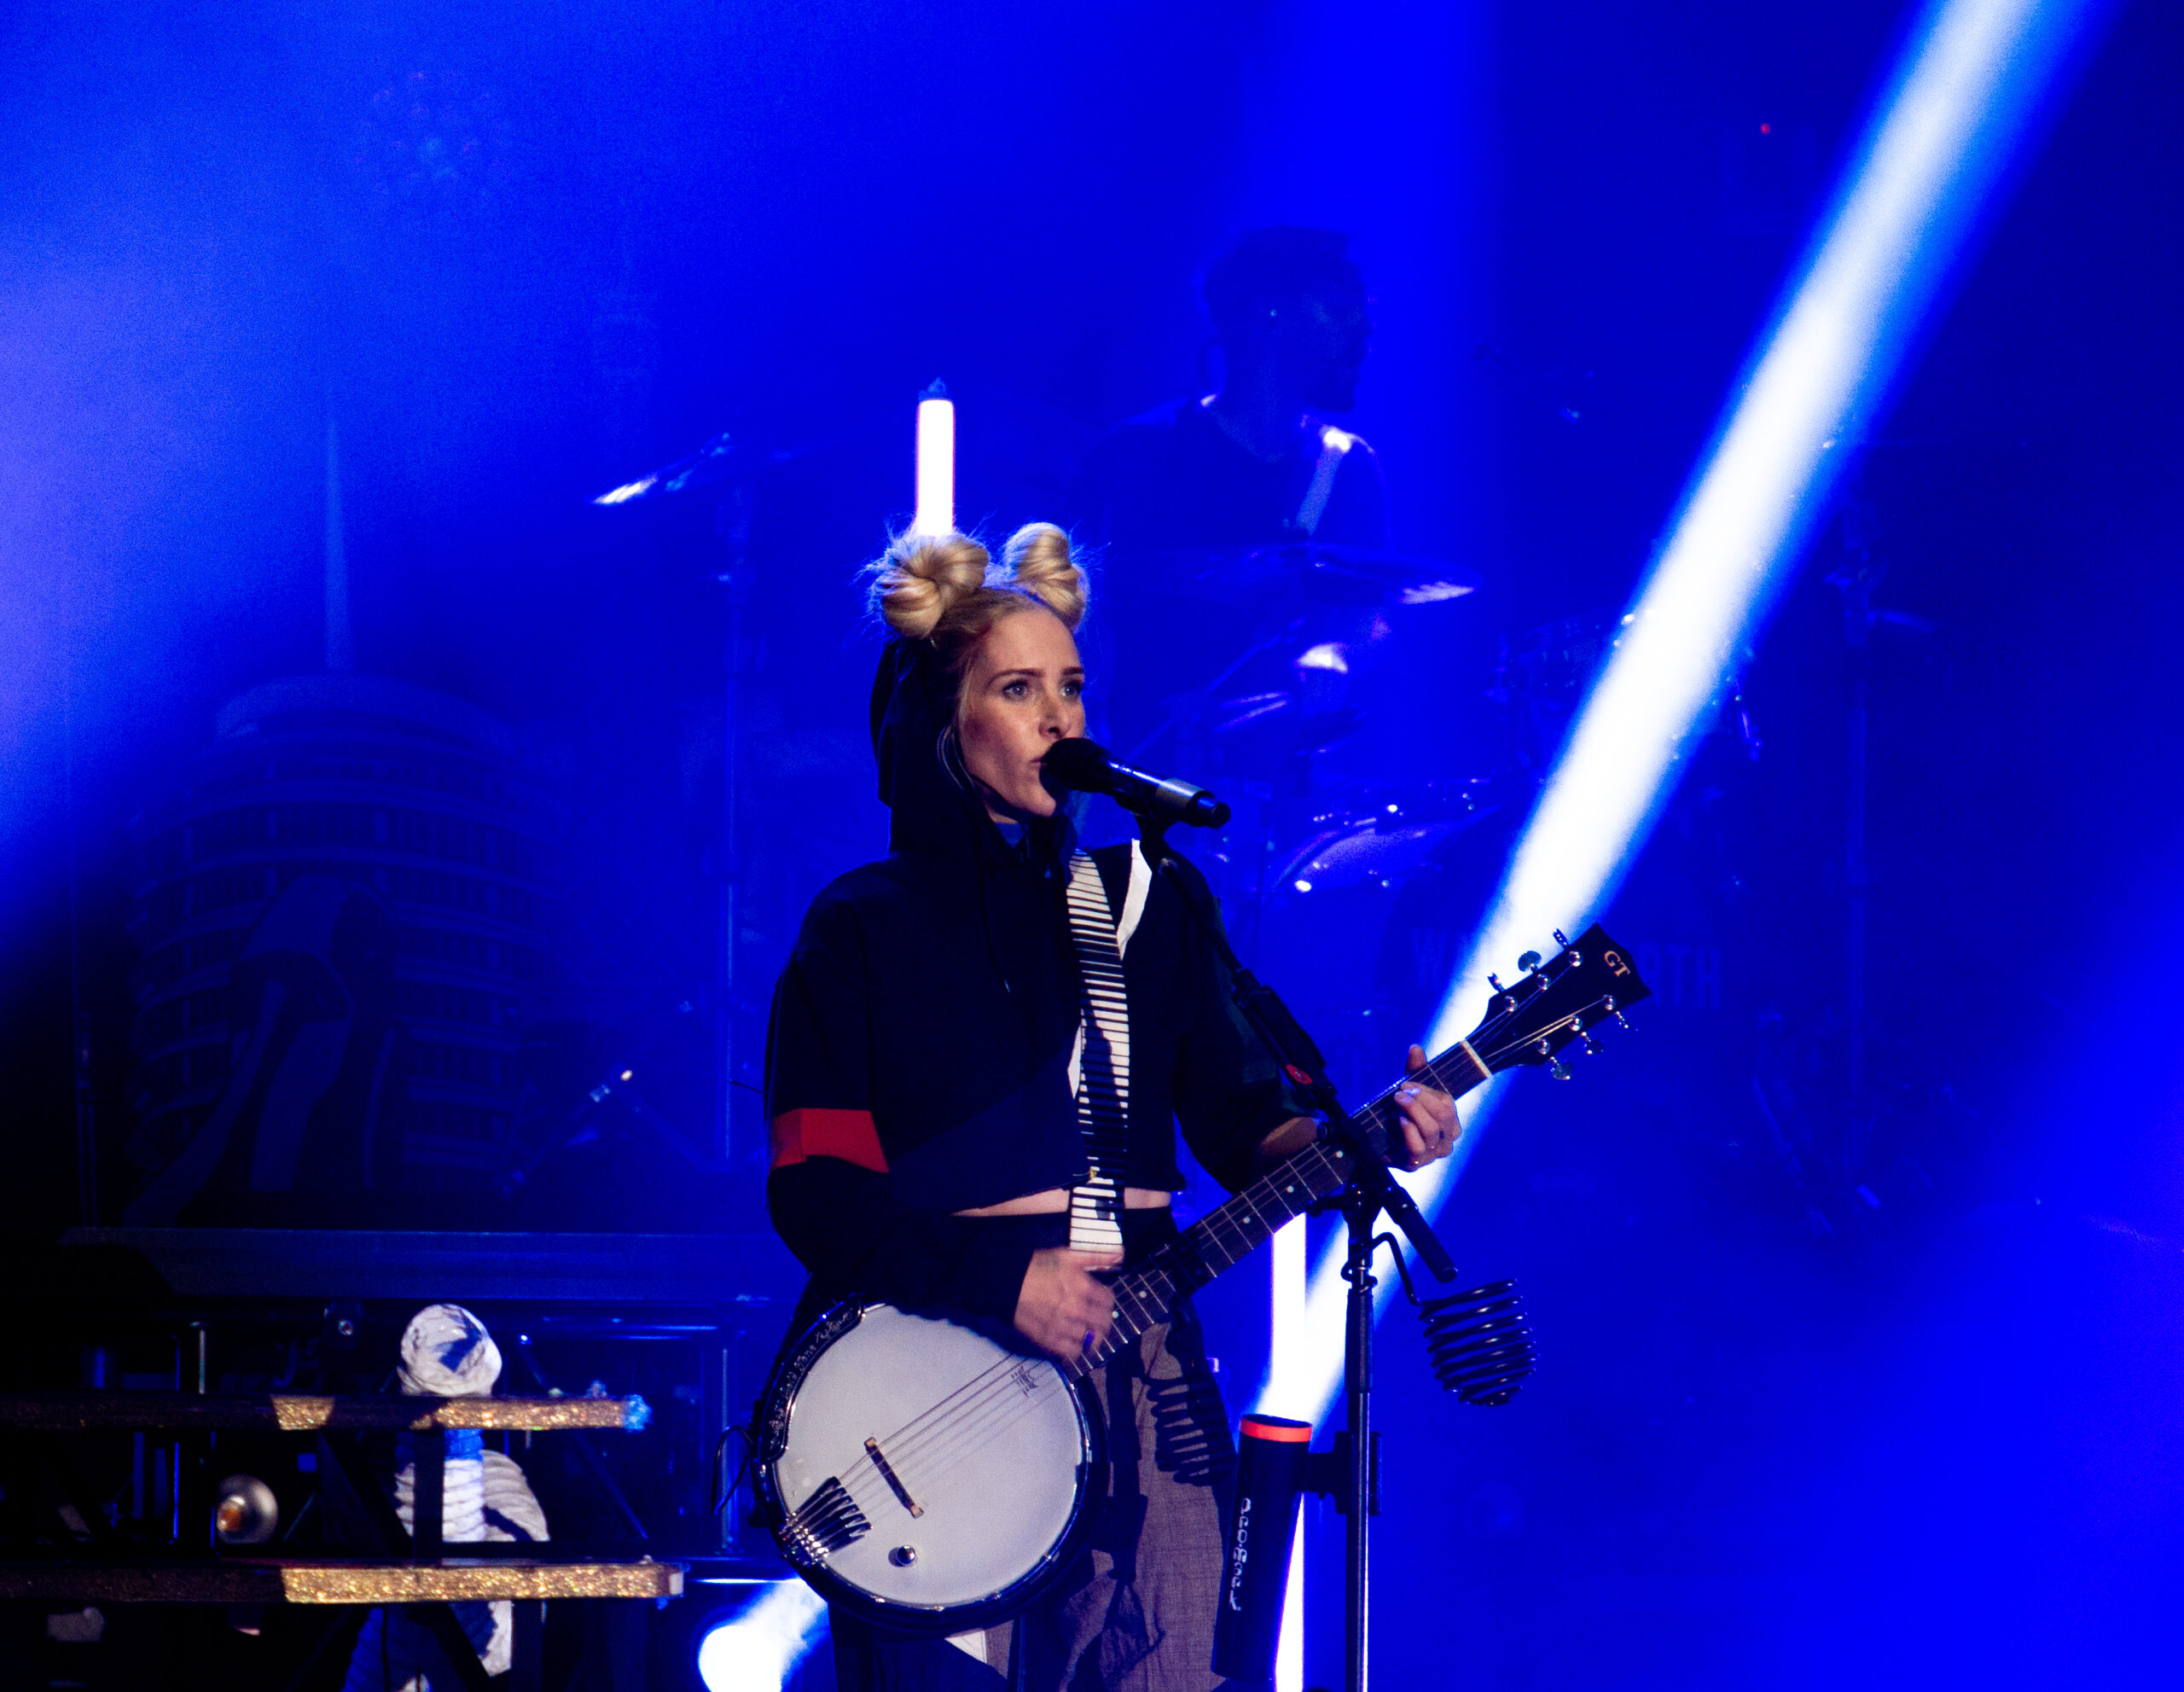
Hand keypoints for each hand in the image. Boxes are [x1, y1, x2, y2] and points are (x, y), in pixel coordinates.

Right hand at [1013, 1247, 1123, 1362]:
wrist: (1006, 1283)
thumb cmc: (1036, 1266)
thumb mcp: (1067, 1255)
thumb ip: (1096, 1256)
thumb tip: (1120, 1253)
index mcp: (1082, 1286)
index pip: (1108, 1300)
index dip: (1107, 1301)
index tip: (1101, 1301)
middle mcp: (1076, 1309)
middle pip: (1103, 1322)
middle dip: (1103, 1320)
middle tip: (1098, 1319)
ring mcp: (1063, 1327)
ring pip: (1091, 1339)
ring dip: (1092, 1335)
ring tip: (1087, 1330)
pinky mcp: (1049, 1340)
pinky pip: (1073, 1352)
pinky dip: (1077, 1349)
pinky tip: (1074, 1341)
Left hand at [1392, 1045, 1459, 1169]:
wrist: (1381, 1142)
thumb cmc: (1402, 1114)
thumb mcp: (1409, 1091)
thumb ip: (1415, 1070)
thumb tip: (1414, 1048)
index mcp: (1451, 1122)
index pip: (1446, 1103)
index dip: (1425, 1091)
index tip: (1405, 1084)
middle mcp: (1447, 1140)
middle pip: (1442, 1114)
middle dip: (1419, 1099)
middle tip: (1400, 1092)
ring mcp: (1433, 1154)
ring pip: (1431, 1129)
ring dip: (1413, 1111)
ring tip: (1398, 1103)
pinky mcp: (1416, 1164)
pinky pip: (1417, 1148)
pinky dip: (1409, 1131)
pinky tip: (1400, 1121)